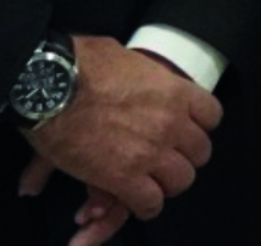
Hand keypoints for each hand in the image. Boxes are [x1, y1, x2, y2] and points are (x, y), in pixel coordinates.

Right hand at [19, 34, 218, 225]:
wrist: (49, 86)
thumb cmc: (79, 63)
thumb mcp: (119, 55)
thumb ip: (138, 71)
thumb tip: (129, 69)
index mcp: (172, 90)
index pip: (211, 115)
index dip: (199, 125)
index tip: (185, 129)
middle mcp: (170, 123)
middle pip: (200, 153)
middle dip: (184, 157)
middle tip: (166, 158)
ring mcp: (150, 152)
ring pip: (179, 182)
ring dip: (165, 182)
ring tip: (150, 180)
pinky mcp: (124, 178)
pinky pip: (150, 203)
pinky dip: (143, 205)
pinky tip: (133, 199)